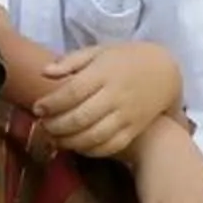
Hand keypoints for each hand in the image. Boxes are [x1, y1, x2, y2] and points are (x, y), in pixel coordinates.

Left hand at [33, 40, 183, 161]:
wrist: (165, 72)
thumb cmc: (126, 59)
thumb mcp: (100, 52)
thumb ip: (71, 61)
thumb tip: (45, 72)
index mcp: (105, 72)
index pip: (73, 91)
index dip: (52, 103)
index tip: (38, 108)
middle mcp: (116, 95)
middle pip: (80, 117)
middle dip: (56, 126)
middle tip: (43, 126)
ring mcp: (127, 115)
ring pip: (93, 136)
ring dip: (69, 142)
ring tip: (56, 138)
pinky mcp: (134, 129)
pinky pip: (110, 146)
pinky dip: (90, 150)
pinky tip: (77, 146)